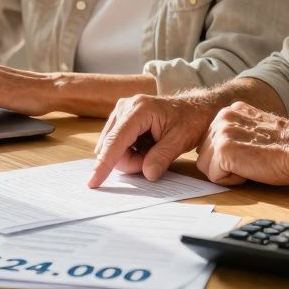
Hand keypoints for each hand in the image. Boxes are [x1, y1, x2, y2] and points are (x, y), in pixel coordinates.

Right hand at [88, 94, 218, 187]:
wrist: (194, 109)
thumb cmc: (190, 120)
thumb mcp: (180, 140)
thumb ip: (162, 157)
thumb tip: (147, 174)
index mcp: (139, 109)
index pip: (116, 140)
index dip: (104, 163)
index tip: (93, 182)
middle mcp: (125, 106)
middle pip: (112, 146)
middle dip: (130, 161)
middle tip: (153, 160)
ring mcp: (122, 110)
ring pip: (113, 147)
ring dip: (131, 157)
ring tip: (152, 151)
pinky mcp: (122, 117)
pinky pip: (117, 143)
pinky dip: (130, 152)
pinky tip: (146, 146)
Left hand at [196, 102, 288, 185]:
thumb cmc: (284, 147)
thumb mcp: (254, 129)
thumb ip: (235, 131)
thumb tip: (218, 149)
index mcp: (229, 111)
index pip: (210, 142)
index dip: (228, 156)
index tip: (249, 153)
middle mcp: (222, 117)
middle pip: (205, 153)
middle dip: (224, 164)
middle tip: (251, 160)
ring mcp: (221, 132)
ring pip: (206, 166)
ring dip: (227, 172)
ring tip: (250, 164)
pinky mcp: (222, 150)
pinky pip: (214, 177)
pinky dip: (231, 180)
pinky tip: (250, 170)